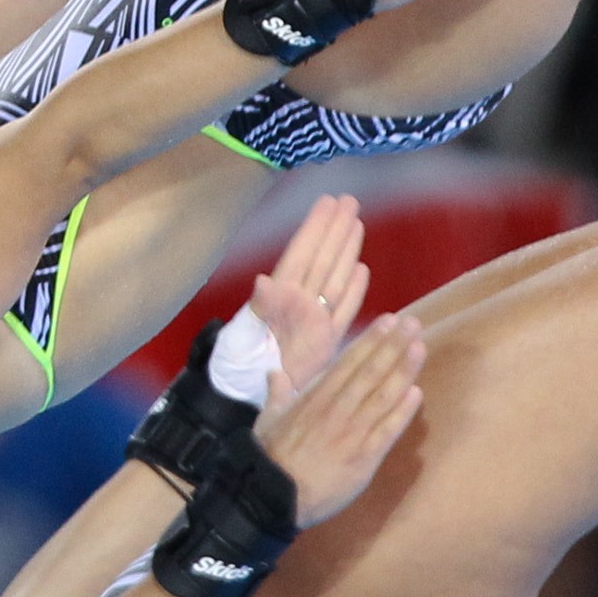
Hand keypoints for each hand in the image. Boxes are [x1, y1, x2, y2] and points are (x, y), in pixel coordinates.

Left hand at [241, 193, 370, 386]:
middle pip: (322, 258)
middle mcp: (299, 303)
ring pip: (336, 278)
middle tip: (349, 200)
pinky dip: (354, 291)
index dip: (315, 227)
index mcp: (278, 297)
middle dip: (335, 229)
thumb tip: (264, 280)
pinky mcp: (326, 341)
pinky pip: (344, 311)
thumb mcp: (241, 337)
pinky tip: (362, 270)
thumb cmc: (235, 366)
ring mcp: (314, 320)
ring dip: (346, 251)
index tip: (327, 201)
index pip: (301, 253)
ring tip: (356, 223)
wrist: (245, 397)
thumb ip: (257, 310)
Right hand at [257, 312, 422, 525]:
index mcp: (314, 397)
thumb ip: (277, 393)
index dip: (371, 340)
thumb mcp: (268, 418)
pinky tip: (417, 393)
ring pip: (382, 396)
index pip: (348, 362)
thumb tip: (275, 373)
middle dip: (393, 346)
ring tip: (419, 348)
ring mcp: (351, 432)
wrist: (271, 494)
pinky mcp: (363, 458)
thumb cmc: (269, 457)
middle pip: (369, 372)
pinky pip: (386, 431)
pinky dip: (402, 412)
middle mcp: (336, 409)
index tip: (389, 321)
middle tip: (413, 324)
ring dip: (402, 371)